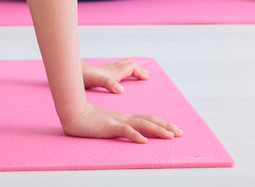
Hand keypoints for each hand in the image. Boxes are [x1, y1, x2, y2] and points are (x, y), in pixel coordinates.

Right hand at [62, 103, 181, 143]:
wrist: (74, 114)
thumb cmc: (89, 121)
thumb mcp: (108, 125)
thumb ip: (119, 128)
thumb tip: (132, 134)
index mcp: (125, 118)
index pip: (148, 119)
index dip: (162, 123)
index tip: (174, 129)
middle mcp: (125, 118)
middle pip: (150, 120)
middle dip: (167, 126)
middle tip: (180, 133)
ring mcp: (118, 121)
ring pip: (142, 124)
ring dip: (158, 130)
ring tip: (170, 136)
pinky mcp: (109, 126)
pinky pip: (125, 130)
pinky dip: (136, 135)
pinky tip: (144, 140)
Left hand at [82, 59, 148, 93]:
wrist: (68, 70)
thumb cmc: (81, 77)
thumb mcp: (95, 81)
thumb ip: (108, 84)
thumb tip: (121, 90)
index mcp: (113, 72)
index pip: (131, 67)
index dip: (140, 72)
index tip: (147, 78)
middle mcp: (110, 69)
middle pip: (128, 64)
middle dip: (138, 69)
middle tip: (146, 75)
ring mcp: (104, 71)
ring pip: (121, 66)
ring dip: (130, 69)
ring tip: (135, 74)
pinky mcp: (98, 74)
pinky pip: (114, 70)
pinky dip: (120, 72)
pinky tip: (116, 79)